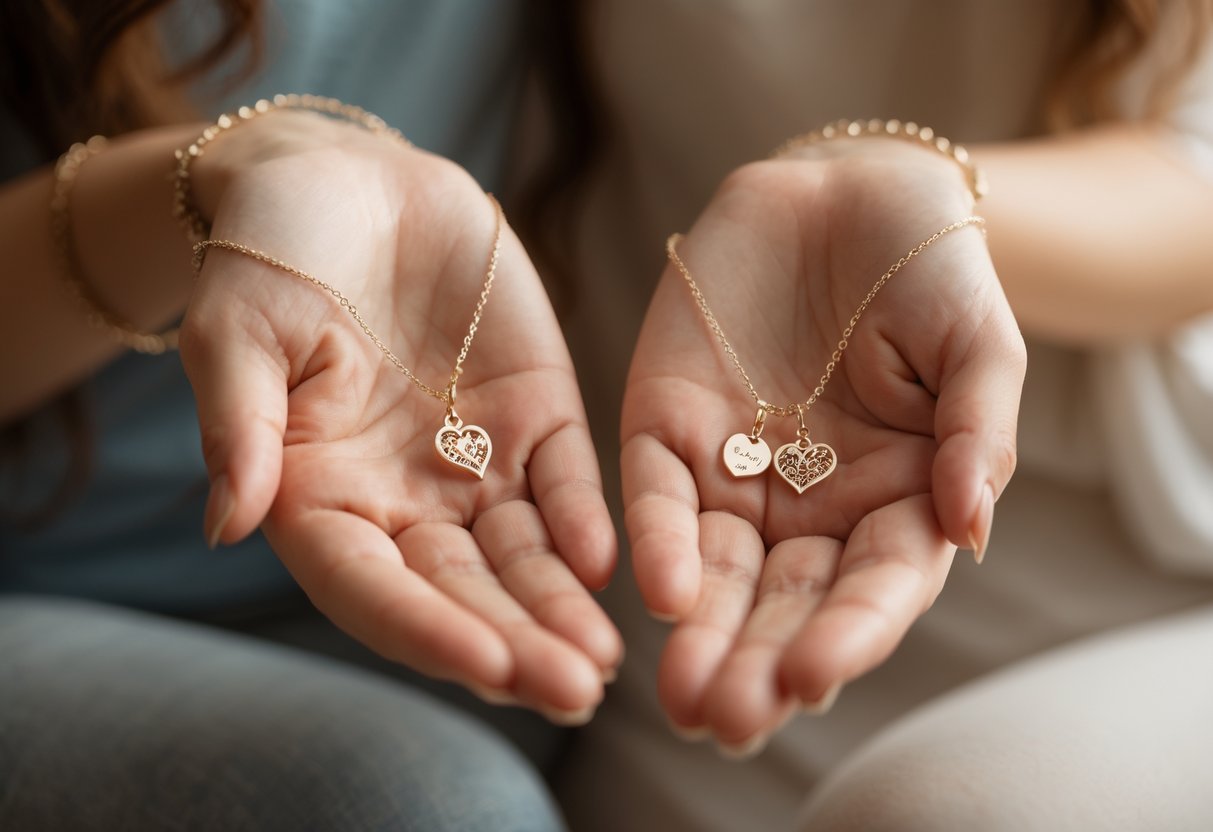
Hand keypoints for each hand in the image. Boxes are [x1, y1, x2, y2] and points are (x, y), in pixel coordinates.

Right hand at [180, 113, 620, 720]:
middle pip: (460, 589)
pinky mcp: (534, 413)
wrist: (349, 181)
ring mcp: (473, 459)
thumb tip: (229, 523)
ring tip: (603, 661)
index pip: (371, 586)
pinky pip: (564, 478)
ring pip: (521, 552)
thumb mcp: (238, 329)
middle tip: (574, 691)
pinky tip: (606, 562)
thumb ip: (241, 424)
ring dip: (560, 606)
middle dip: (515, 644)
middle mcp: (402, 497)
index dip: (426, 628)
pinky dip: (583, 519)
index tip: (486, 666)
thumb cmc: (271, 252)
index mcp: (321, 495)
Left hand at [620, 145, 1024, 750]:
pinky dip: (656, 538)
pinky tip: (659, 590)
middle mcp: (808, 503)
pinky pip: (656, 492)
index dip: (847, 634)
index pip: (872, 587)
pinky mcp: (668, 425)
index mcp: (891, 500)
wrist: (843, 190)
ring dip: (700, 629)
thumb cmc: (929, 270)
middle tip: (726, 719)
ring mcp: (734, 469)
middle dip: (756, 660)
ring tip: (683, 692)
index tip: (814, 677)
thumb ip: (975, 431)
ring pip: (716, 567)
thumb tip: (970, 529)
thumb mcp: (979, 343)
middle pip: (783, 599)